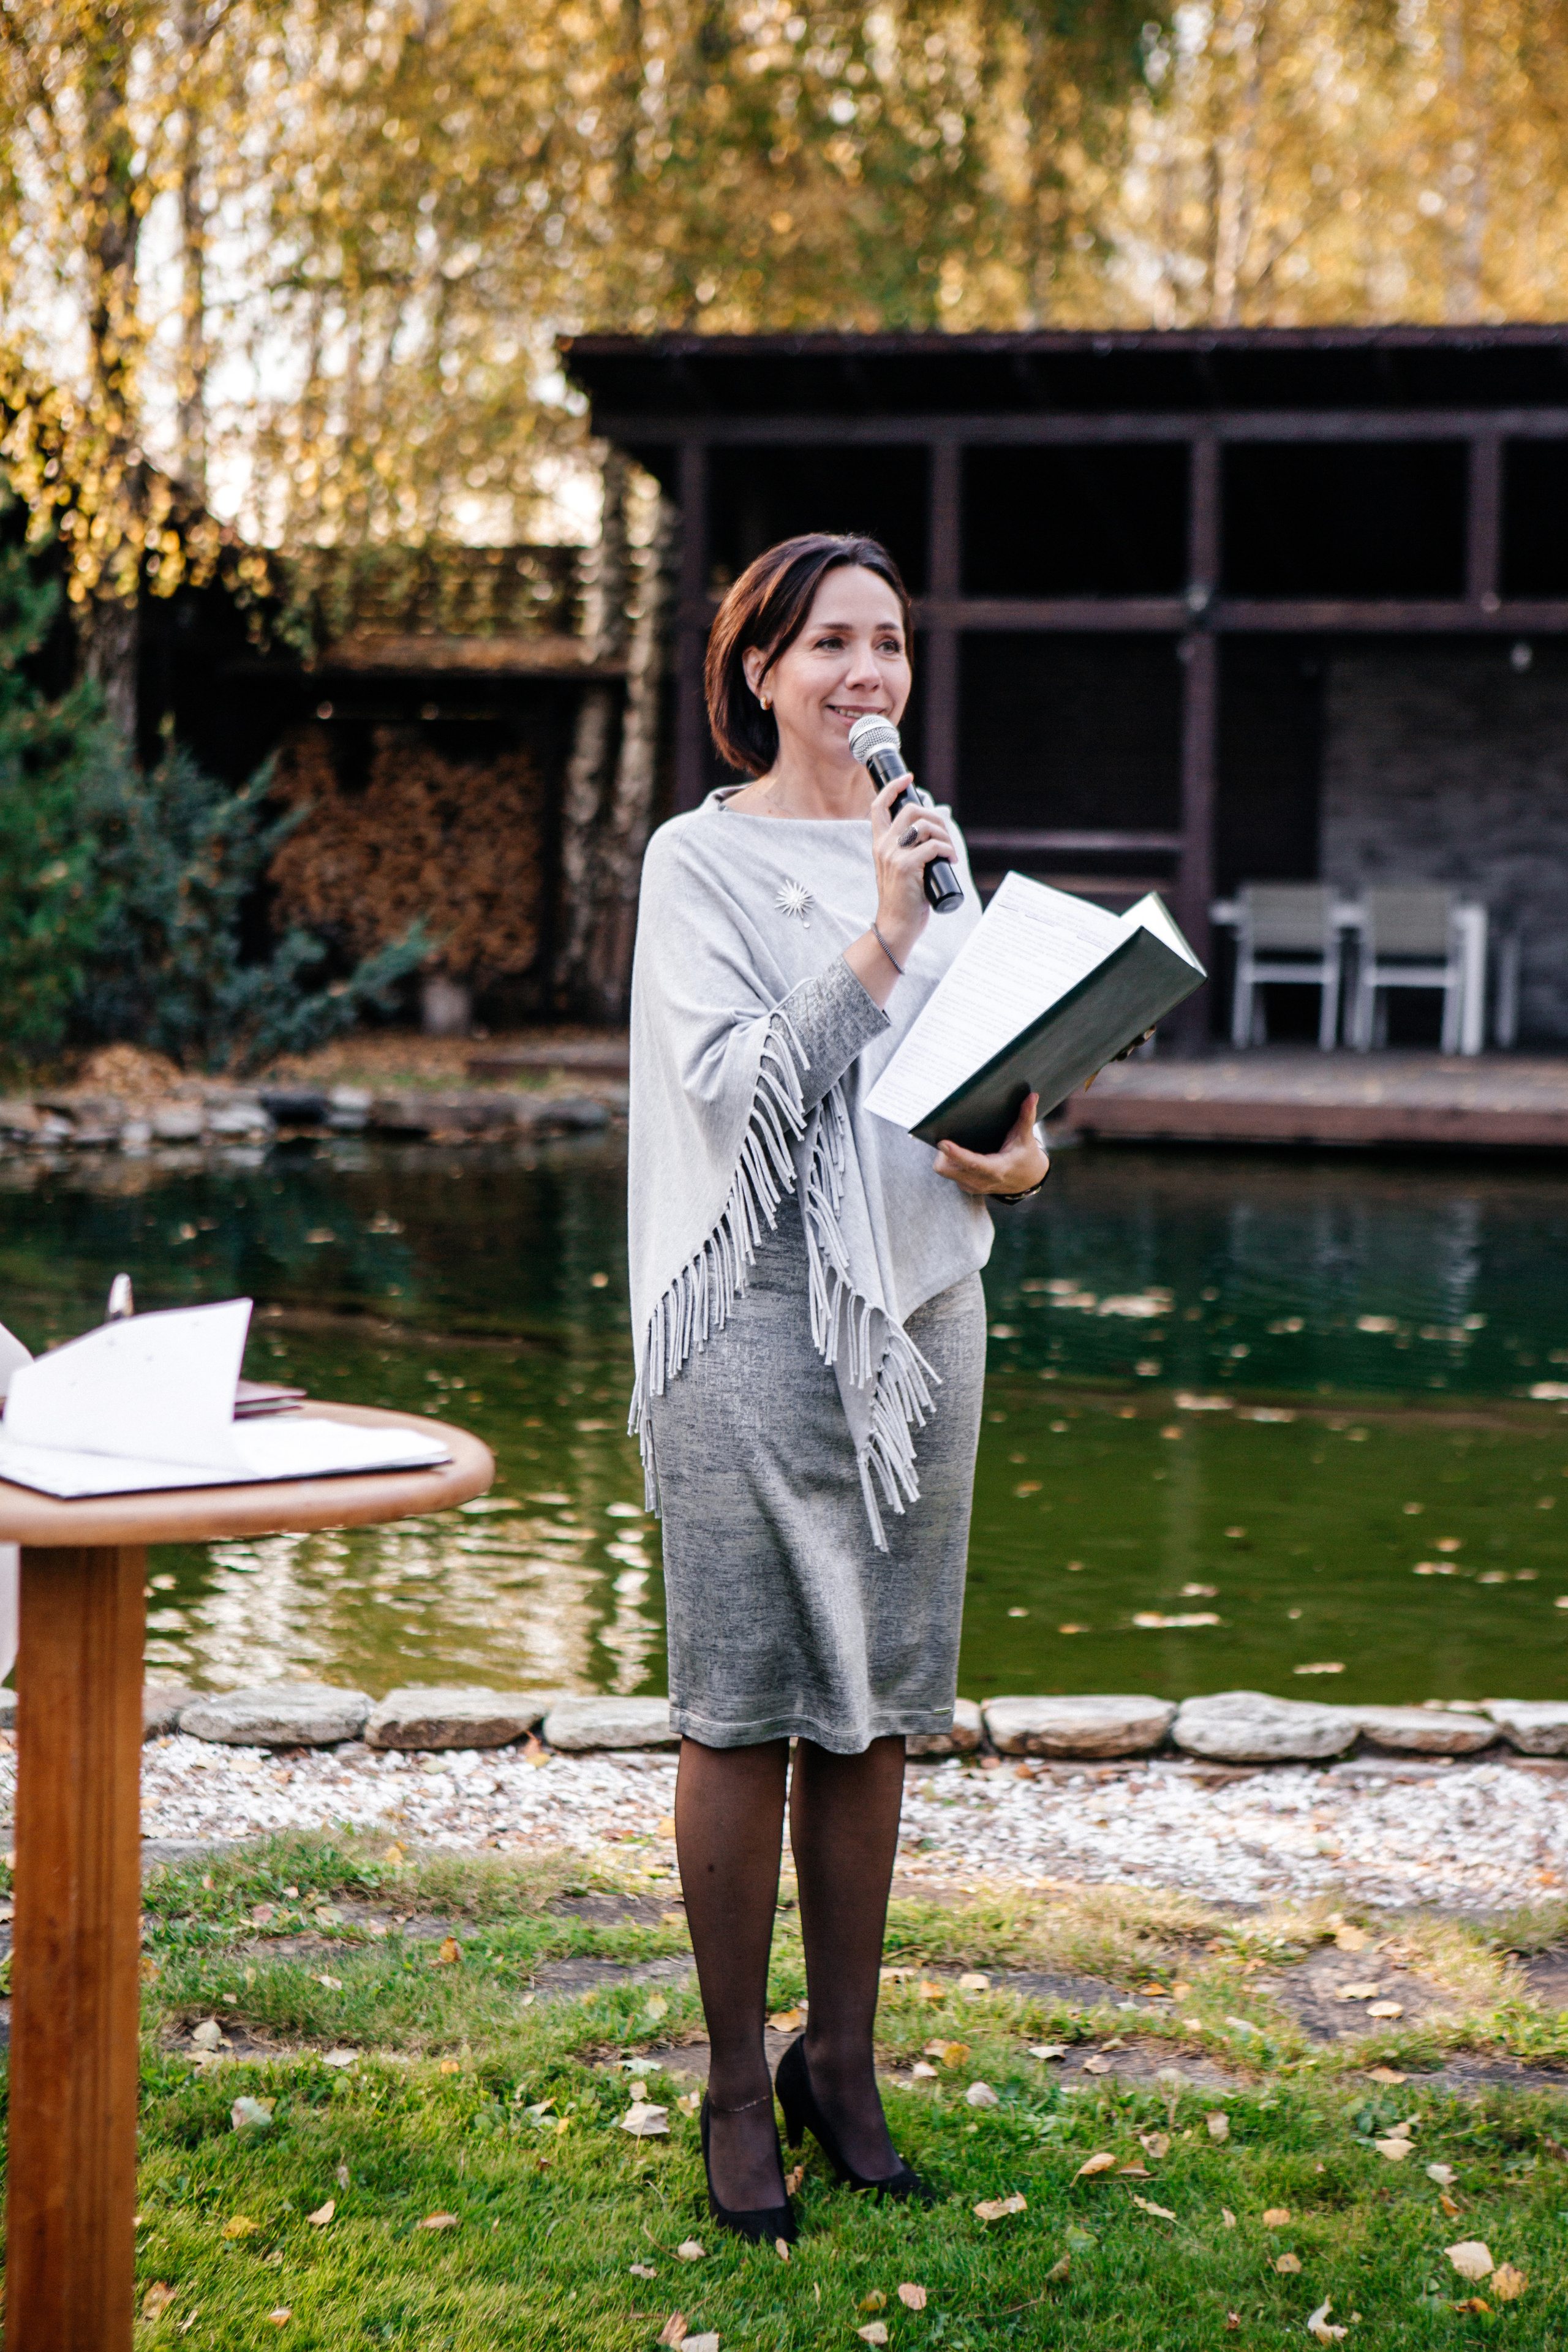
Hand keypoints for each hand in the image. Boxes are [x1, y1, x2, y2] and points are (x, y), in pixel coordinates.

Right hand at [868, 772, 956, 965]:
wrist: (896, 926)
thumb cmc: (903, 900)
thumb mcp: (900, 869)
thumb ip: (907, 851)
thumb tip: (930, 835)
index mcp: (879, 844)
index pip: (878, 806)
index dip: (892, 787)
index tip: (908, 778)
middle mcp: (883, 846)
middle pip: (910, 810)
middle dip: (934, 817)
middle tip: (945, 836)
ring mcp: (893, 855)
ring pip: (923, 825)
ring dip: (944, 835)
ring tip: (950, 853)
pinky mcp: (906, 866)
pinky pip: (932, 846)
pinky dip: (946, 850)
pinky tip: (951, 861)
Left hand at [932, 1091, 1048, 1199]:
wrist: (1027, 1180)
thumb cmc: (1025, 1157)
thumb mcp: (1026, 1138)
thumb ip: (1026, 1117)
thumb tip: (1032, 1096)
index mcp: (996, 1169)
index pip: (972, 1163)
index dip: (956, 1154)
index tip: (942, 1143)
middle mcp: (981, 1181)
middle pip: (946, 1169)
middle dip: (943, 1154)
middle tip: (948, 1137)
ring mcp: (972, 1186)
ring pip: (945, 1171)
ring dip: (945, 1157)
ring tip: (953, 1143)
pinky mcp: (967, 1187)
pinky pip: (949, 1174)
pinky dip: (950, 1163)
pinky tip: (959, 1154)